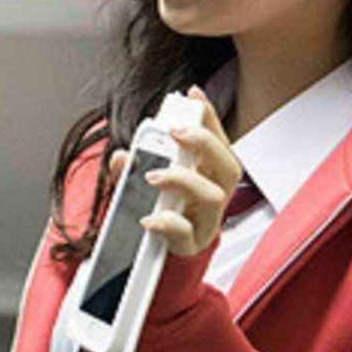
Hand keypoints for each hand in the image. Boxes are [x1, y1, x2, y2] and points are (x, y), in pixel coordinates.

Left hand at [105, 86, 242, 258]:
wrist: (158, 257)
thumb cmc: (160, 212)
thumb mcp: (143, 184)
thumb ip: (134, 167)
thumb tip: (122, 156)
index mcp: (208, 176)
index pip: (219, 142)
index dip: (210, 117)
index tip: (193, 94)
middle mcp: (214, 195)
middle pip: (229, 166)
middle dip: (205, 143)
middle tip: (176, 132)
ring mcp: (206, 221)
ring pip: (213, 196)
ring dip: (183, 179)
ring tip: (153, 176)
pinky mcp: (191, 245)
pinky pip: (185, 232)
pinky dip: (166, 222)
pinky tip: (148, 218)